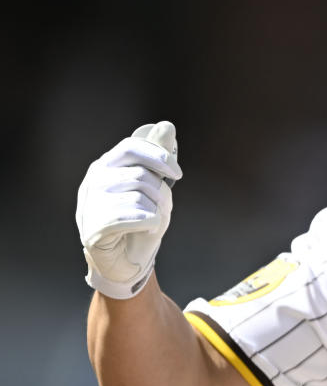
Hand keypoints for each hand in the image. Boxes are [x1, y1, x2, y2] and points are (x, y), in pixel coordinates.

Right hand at [76, 121, 181, 298]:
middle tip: (161, 208)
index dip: (159, 156)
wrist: (125, 259)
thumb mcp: (153, 186)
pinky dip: (150, 224)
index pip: (131, 147)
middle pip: (142, 175)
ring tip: (149, 222)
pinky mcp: (94, 228)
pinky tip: (143, 230)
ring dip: (157, 211)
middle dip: (161, 193)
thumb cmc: (139, 220)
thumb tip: (167, 126)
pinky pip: (137, 217)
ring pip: (141, 197)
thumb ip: (157, 157)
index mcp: (105, 166)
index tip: (177, 174)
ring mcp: (90, 204)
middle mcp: (93, 181)